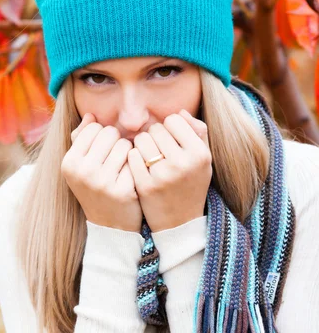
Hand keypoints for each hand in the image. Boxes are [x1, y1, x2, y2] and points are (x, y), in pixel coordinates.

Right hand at [61, 113, 142, 231]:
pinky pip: (135, 161)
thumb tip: (91, 115)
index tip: (103, 151)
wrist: (110, 226)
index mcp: (69, 162)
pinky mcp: (122, 191)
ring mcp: (102, 182)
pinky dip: (136, 167)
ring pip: (125, 144)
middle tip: (115, 160)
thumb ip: (82, 138)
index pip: (94, 127)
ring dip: (129, 153)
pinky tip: (131, 179)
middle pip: (110, 133)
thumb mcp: (80, 166)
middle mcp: (82, 171)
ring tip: (123, 168)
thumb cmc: (95, 188)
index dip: (103, 136)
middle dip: (116, 142)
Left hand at [127, 110, 211, 231]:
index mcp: (200, 154)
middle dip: (153, 136)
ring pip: (141, 140)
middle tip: (157, 149)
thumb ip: (197, 132)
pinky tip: (139, 166)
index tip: (169, 138)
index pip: (174, 120)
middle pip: (155, 129)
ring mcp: (163, 175)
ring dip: (141, 145)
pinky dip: (133, 158)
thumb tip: (178, 112)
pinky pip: (132, 156)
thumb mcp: (203, 160)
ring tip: (148, 156)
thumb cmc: (191, 184)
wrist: (180, 222)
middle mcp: (183, 163)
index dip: (168, 127)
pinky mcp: (146, 185)